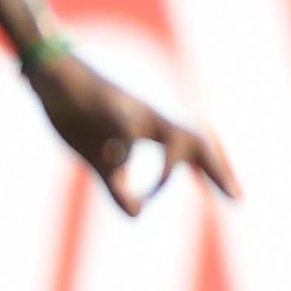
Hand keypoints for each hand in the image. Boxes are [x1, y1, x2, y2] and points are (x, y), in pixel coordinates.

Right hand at [29, 51, 239, 215]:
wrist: (52, 75)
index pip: (196, 150)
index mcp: (154, 128)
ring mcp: (133, 109)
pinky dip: (128, 149)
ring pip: (170, 132)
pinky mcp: (107, 104)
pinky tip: (121, 168)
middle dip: (218, 168)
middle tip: (238, 198)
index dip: (216, 172)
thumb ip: (118, 184)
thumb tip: (138, 216)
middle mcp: (152, 117)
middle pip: (198, 139)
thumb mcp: (98, 158)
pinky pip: (126, 127)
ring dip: (169, 165)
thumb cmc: (79, 114)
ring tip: (154, 194)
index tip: (237, 198)